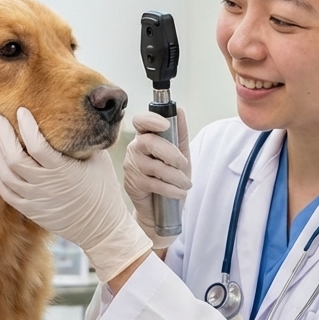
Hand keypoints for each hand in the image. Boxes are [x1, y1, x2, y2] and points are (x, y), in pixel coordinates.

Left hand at [0, 108, 153, 282]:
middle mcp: (46, 186)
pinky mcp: (31, 211)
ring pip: (6, 175)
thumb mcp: (100, 159)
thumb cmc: (103, 189)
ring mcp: (36, 200)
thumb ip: (85, 138)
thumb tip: (79, 113)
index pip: (37, 144)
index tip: (21, 111)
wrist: (102, 227)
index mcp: (64, 170)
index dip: (26, 126)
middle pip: (14, 158)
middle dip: (4, 135)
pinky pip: (7, 193)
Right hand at [123, 109, 190, 248]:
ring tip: (186, 184)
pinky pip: (155, 184)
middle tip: (183, 164)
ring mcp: (133, 166)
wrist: (162, 209)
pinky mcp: (133, 184)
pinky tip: (180, 193)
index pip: (140, 121)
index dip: (150, 120)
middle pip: (149, 142)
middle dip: (170, 153)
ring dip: (176, 176)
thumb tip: (179, 110)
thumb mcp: (181, 154)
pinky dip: (172, 189)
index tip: (165, 125)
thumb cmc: (170, 178)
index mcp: (146, 137)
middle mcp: (135, 148)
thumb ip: (180, 134)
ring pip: (154, 166)